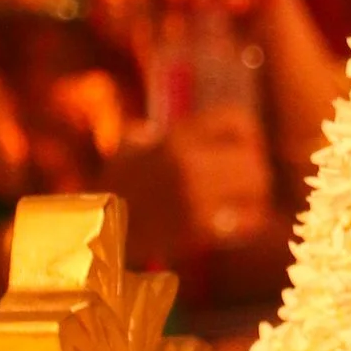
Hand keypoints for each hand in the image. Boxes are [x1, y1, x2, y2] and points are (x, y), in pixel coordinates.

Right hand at [108, 108, 274, 265]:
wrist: (94, 230)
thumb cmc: (115, 188)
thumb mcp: (130, 146)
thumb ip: (157, 132)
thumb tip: (167, 129)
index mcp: (176, 136)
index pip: (239, 119)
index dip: (248, 136)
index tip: (240, 151)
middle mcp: (188, 160)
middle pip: (254, 158)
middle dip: (255, 173)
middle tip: (244, 186)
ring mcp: (195, 194)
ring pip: (257, 187)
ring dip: (255, 198)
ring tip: (240, 206)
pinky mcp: (198, 227)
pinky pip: (248, 221)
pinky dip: (247, 224)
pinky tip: (232, 226)